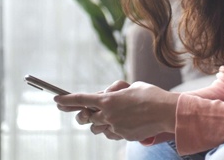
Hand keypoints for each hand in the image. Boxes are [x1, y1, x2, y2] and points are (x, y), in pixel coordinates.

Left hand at [54, 81, 179, 141]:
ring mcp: (115, 127)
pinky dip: (110, 129)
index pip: (81, 99)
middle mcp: (108, 114)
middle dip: (82, 115)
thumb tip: (107, 95)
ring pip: (96, 128)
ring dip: (98, 122)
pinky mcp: (123, 136)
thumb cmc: (150, 95)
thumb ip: (116, 91)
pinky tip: (120, 123)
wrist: (166, 112)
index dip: (66, 100)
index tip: (56, 100)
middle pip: (86, 118)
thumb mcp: (131, 86)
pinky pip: (110, 134)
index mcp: (108, 99)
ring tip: (108, 116)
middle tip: (84, 112)